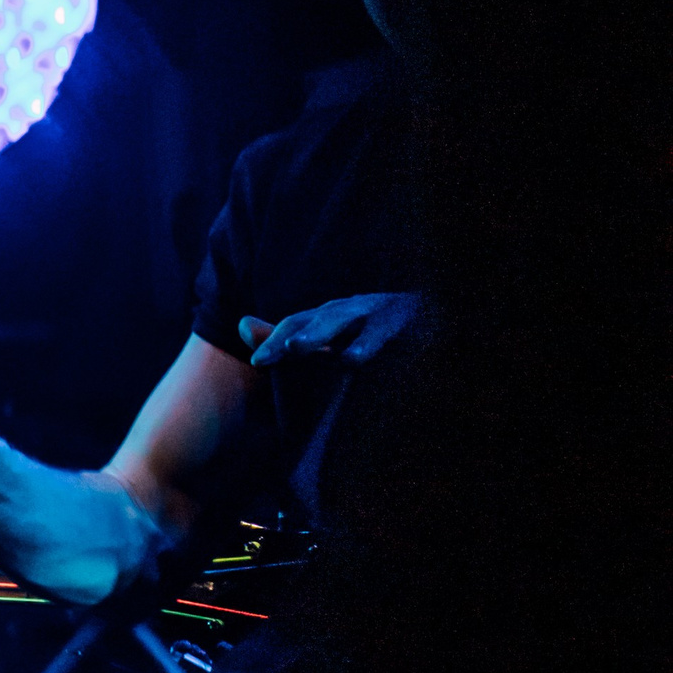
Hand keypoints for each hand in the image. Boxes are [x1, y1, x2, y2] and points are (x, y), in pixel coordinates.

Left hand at [239, 292, 422, 367]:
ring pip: (343, 319)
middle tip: (263, 359)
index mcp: (331, 315)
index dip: (273, 340)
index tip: (257, 363)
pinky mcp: (402, 321)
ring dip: (318, 332)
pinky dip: (365, 343)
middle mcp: (350, 309)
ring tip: (294, 348)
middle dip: (287, 337)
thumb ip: (289, 334)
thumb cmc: (376, 328)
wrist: (433, 316)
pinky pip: (380, 332)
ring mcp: (376, 312)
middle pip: (313, 320)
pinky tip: (352, 359)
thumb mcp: (333, 335)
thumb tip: (239, 325)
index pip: (296, 325)